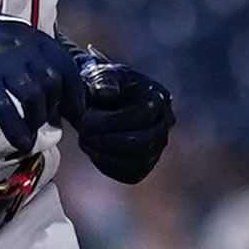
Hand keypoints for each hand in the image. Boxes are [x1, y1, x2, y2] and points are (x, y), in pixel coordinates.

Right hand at [0, 0, 79, 153]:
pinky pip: (7, 109)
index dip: (75, 93)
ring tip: (33, 132)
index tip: (76, 111)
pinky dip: (17, 130)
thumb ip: (30, 54)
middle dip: (55, 109)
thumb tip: (50, 83)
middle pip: (52, 85)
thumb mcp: (10, 36)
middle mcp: (22, 48)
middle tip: (52, 124)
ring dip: (36, 120)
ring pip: (34, 98)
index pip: (66, 66)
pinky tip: (22, 142)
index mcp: (32, 37)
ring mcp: (2, 63)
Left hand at [71, 49, 175, 183]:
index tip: (85, 117)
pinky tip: (93, 151)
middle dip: (106, 141)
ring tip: (85, 140)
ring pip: (138, 162)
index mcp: (158, 97)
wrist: (99, 101)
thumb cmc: (100, 85)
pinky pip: (131, 174)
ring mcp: (159, 145)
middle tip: (83, 132)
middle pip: (142, 143)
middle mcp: (165, 122)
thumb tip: (105, 94)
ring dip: (105, 155)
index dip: (110, 121)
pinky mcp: (147, 163)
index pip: (141, 116)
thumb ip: (101, 80)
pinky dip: (108, 165)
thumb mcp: (99, 74)